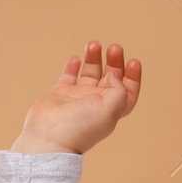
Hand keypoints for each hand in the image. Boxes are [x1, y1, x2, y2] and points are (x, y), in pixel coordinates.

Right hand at [12, 41, 142, 154]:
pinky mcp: (59, 94)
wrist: (48, 138)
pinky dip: (73, 66)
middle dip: (114, 61)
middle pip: (110, 78)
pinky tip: (76, 59)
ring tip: (93, 44)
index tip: (132, 61)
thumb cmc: (79, 128)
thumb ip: (118, 90)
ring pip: (89, 73)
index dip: (133, 76)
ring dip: (94, 59)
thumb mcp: (110, 109)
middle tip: (114, 48)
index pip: (128, 91)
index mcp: (111, 109)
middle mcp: (95, 103)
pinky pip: (68, 77)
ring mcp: (77, 98)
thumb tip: (113, 74)